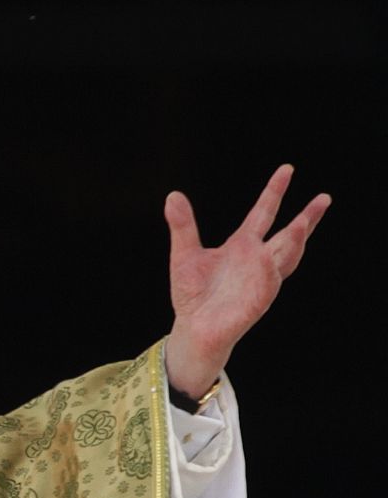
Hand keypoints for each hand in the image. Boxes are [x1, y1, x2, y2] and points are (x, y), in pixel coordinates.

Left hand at [163, 165, 330, 397]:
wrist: (193, 327)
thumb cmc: (194, 294)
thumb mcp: (185, 253)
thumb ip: (183, 225)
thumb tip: (173, 195)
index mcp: (242, 245)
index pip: (263, 213)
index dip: (274, 192)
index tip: (286, 170)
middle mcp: (257, 259)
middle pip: (289, 234)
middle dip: (307, 217)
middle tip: (324, 198)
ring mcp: (261, 279)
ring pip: (286, 256)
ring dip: (296, 240)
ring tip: (305, 221)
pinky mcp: (259, 299)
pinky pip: (270, 281)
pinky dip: (274, 268)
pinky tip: (275, 254)